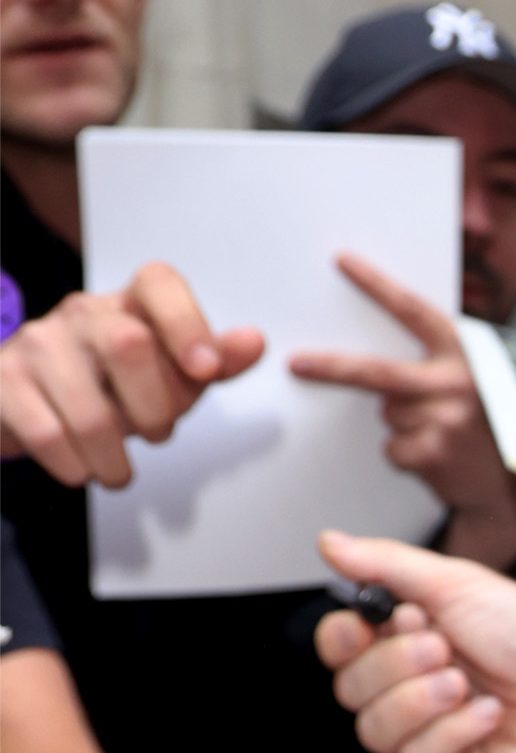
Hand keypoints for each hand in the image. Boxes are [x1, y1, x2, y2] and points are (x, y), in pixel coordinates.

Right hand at [0, 265, 265, 484]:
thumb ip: (213, 361)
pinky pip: (49, 436)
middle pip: (130, 346)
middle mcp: (82, 315)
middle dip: (156, 409)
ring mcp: (38, 345)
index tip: (206, 368)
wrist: (26, 403)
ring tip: (118, 467)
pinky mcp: (5, 383)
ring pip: (90, 411)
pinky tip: (82, 466)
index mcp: (129, 305)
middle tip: (156, 434)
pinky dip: (76, 466)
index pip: (160, 284)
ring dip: (115, 458)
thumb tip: (253, 342)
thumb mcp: (167, 374)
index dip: (188, 323)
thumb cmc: (107, 386)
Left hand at [289, 256, 515, 563]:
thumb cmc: (496, 423)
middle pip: (377, 372)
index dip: (376, 285)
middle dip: (331, 368)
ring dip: (402, 422)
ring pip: (387, 414)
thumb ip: (440, 358)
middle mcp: (456, 382)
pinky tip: (438, 455)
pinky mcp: (433, 455)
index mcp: (465, 352)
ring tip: (439, 431)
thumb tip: (380, 351)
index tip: (342, 262)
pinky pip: (393, 447)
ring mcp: (444, 420)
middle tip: (297, 364)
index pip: (413, 310)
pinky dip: (407, 453)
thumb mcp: (482, 376)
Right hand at [315, 531, 515, 752]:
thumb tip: (332, 543)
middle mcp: (412, 687)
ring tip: (465, 682)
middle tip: (440, 646)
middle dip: (395, 663)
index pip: (340, 646)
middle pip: (349, 688)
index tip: (366, 624)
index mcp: (408, 639)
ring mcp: (426, 733)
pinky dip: (456, 730)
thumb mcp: (460, 584)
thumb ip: (388, 564)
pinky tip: (489, 714)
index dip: (343, 638)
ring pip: (375, 729)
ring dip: (421, 699)